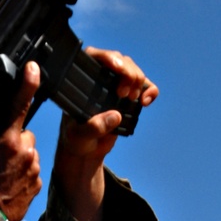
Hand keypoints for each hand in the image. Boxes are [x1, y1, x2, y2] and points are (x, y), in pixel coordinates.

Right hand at [0, 63, 42, 220]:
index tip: (32, 68)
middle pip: (23, 133)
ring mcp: (34, 166)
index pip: (20, 103)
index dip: (27, 82)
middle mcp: (25, 150)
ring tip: (1, 173)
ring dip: (18, 157)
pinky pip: (32, 170)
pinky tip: (10, 182)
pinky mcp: (38, 182)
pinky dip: (23, 173)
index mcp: (7, 139)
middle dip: (14, 139)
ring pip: (28, 152)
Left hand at [53, 47, 157, 220]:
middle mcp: (93, 83)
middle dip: (128, 71)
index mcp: (76, 85)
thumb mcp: (78, 141)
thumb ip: (92, 129)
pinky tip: (148, 98)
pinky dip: (146, 91)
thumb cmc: (72, 148)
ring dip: (139, 81)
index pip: (92, 59)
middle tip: (130, 88)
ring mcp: (108, 90)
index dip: (108, 60)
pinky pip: (138, 89)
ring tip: (141, 96)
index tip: (118, 73)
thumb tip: (110, 117)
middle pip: (116, 62)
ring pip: (129, 73)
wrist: (81, 162)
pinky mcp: (122, 101)